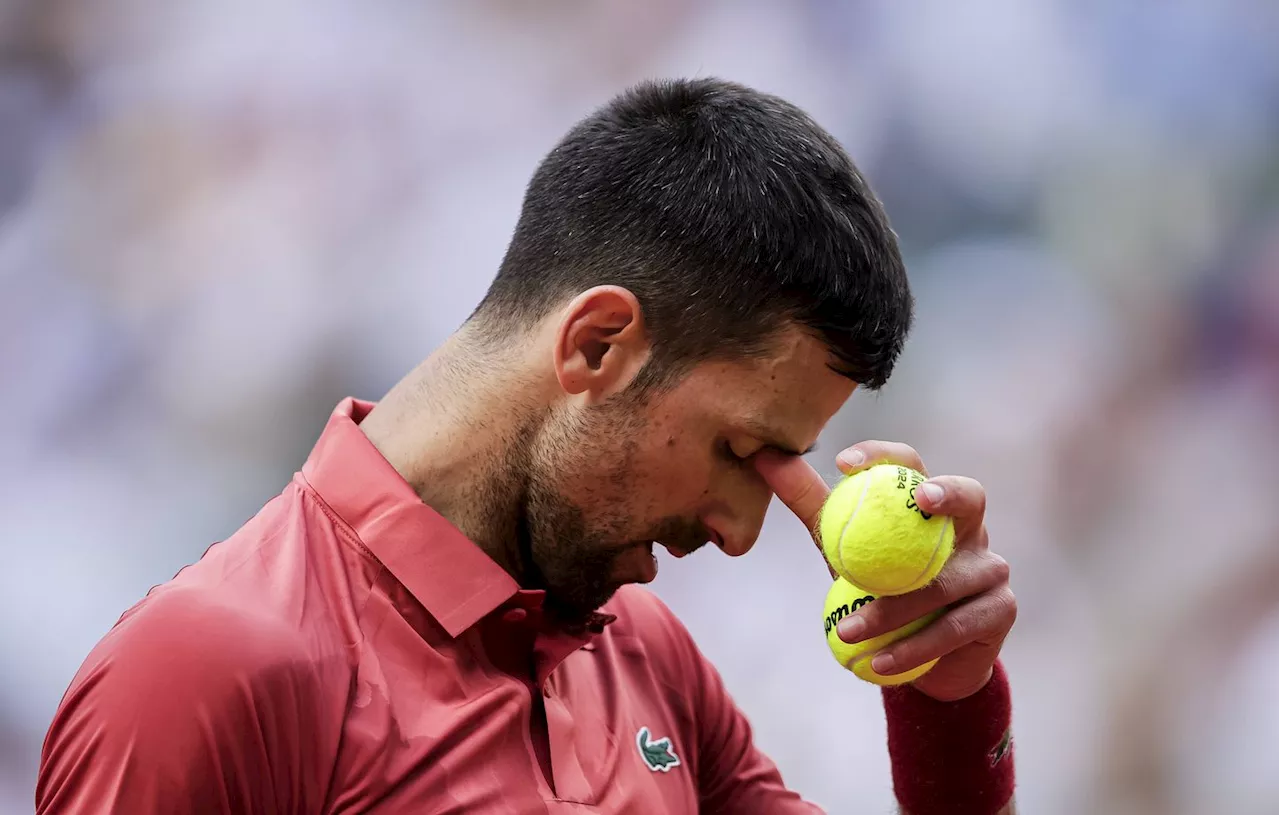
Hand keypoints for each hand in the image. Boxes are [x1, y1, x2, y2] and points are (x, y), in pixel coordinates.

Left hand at [755, 441, 1015, 701]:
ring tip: (848, 631)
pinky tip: (879, 663)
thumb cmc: (879, 589)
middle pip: (969, 496)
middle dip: (947, 494)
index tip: (843, 463)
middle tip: (918, 501)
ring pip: (944, 582)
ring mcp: (992, 566)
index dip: (883, 454)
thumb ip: (812, 504)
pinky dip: (912, 647)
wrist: (921, 661)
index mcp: (930, 502)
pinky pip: (952, 628)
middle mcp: (970, 526)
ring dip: (893, 610)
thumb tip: (763, 458)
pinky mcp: (1000, 610)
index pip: (911, 464)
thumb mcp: (842, 547)